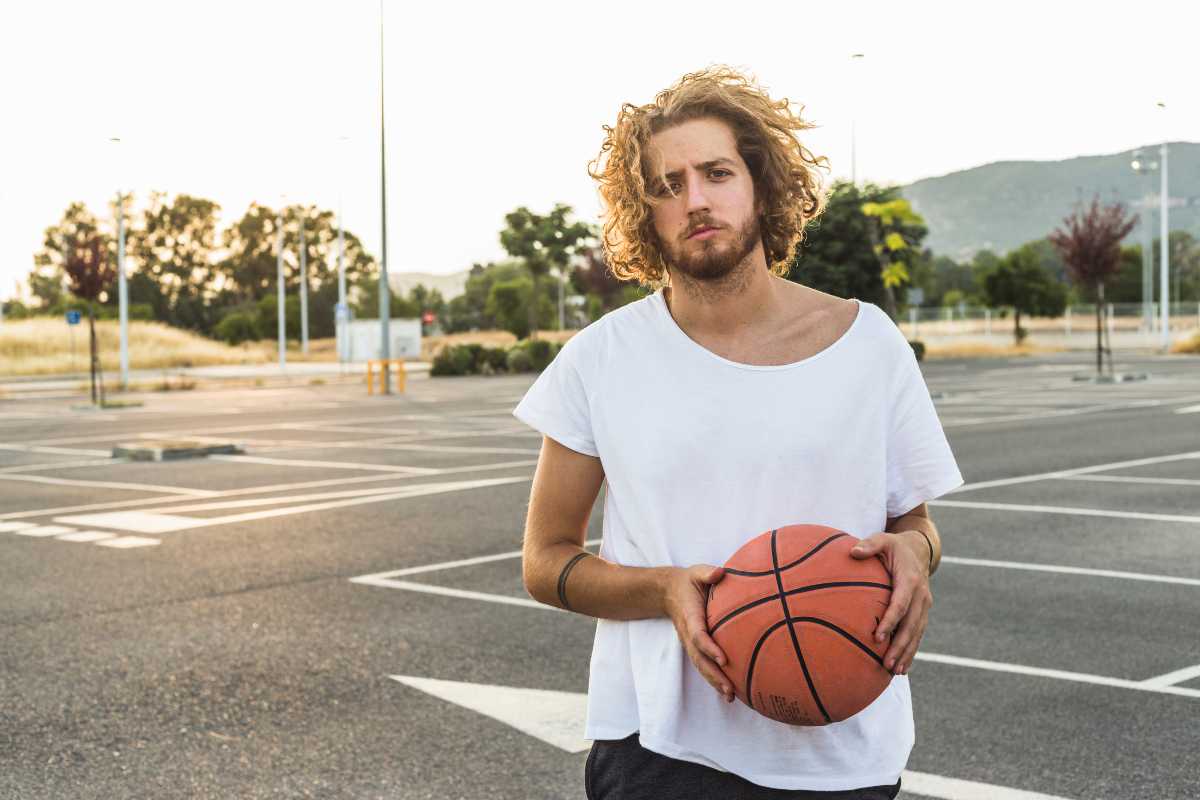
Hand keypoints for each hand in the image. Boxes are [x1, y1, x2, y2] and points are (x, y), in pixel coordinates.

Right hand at [662, 565, 734, 702]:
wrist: (668, 591)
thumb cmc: (689, 581)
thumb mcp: (696, 573)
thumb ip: (707, 573)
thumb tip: (721, 572)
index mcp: (690, 617)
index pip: (699, 636)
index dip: (710, 648)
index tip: (724, 660)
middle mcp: (688, 634)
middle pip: (700, 659)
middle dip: (713, 675)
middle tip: (729, 689)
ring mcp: (690, 643)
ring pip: (701, 666)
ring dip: (714, 682)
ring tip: (730, 696)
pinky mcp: (695, 647)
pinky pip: (704, 664)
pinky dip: (714, 679)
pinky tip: (729, 691)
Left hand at [849, 531, 931, 675]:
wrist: (919, 550)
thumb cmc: (894, 546)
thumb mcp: (882, 539)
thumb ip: (869, 545)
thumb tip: (853, 552)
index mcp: (910, 579)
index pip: (901, 604)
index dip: (891, 621)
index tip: (878, 636)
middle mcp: (921, 595)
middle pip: (911, 625)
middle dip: (900, 646)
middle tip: (887, 664)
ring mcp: (924, 605)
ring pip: (917, 633)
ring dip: (907, 653)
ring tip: (895, 671)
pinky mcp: (923, 612)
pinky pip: (917, 634)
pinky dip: (911, 650)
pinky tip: (902, 667)